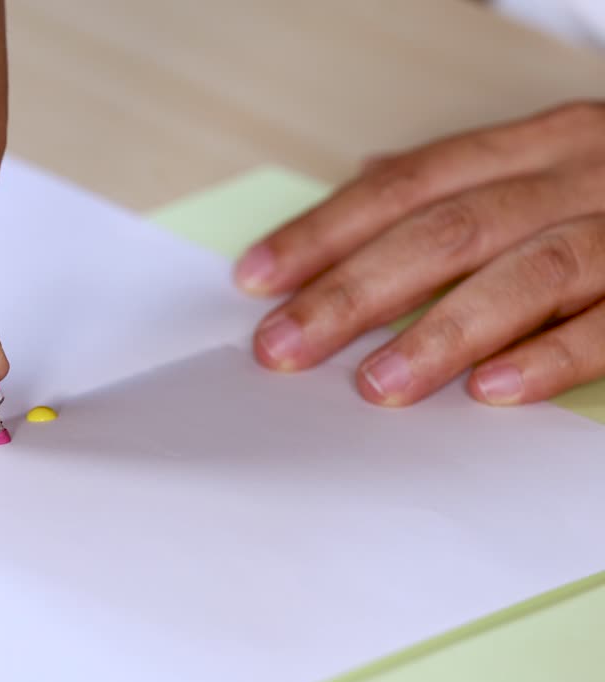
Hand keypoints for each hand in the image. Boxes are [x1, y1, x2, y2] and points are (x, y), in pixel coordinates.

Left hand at [234, 101, 604, 406]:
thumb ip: (466, 177)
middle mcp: (585, 171)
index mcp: (539, 143)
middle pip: (451, 227)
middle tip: (285, 348)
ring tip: (376, 386)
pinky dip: (558, 356)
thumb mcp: (551, 161)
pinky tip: (494, 391)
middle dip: (358, 290)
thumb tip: (365, 179)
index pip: (409, 183)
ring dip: (444, 329)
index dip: (328, 229)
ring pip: (532, 270)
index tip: (257, 279)